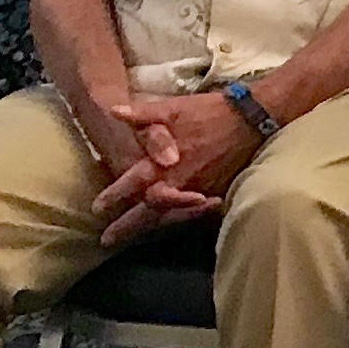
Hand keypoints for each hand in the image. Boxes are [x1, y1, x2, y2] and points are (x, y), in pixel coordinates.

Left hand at [94, 92, 257, 245]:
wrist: (251, 118)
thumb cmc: (208, 111)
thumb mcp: (172, 107)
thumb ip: (142, 114)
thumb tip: (113, 111)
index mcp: (163, 162)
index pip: (131, 185)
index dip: (113, 198)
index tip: (97, 209)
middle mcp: (178, 181)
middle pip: (147, 212)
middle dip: (126, 227)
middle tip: (107, 240)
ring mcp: (198, 190)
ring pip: (168, 217)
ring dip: (149, 229)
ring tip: (134, 239)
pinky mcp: (216, 192)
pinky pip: (192, 214)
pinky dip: (179, 222)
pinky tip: (170, 227)